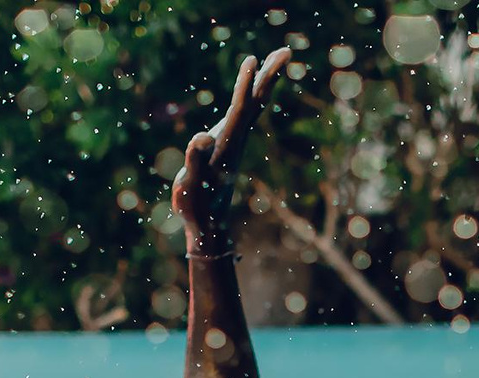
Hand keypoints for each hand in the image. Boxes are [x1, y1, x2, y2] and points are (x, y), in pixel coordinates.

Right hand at [170, 47, 292, 254]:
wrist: (209, 225)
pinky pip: (244, 113)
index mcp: (227, 144)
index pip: (239, 108)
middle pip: (256, 101)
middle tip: (287, 50)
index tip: (252, 60)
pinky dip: (250, 96)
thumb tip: (202, 138)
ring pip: (253, 105)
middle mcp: (235, 139)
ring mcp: (234, 141)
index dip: (244, 85)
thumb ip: (195, 160)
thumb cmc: (196, 205)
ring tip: (273, 60)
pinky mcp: (229, 144)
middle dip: (270, 75)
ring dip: (264, 82)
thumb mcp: (191, 183)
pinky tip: (251, 90)